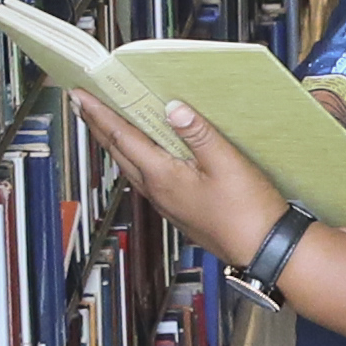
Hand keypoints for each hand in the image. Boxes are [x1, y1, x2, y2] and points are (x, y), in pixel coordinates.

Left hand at [66, 92, 295, 265]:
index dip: (100, 114)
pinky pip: (147, 178)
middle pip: (118, 152)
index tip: (80, 96)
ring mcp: (167, 203)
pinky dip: (136, 158)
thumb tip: (172, 107)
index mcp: (163, 177)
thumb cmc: (249, 212)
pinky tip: (144, 154)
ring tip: (106, 125)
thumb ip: (198, 133)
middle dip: (98, 126)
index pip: (122, 137)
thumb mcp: (227, 163)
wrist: (264, 249)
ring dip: (115, 143)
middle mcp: (158, 192)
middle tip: (82, 105)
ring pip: (130, 167)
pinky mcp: (180, 209)